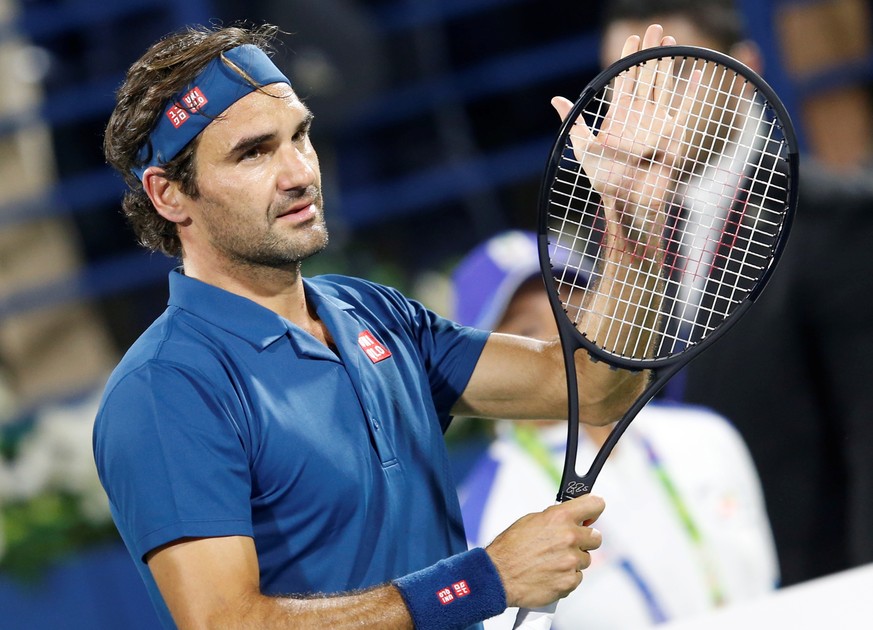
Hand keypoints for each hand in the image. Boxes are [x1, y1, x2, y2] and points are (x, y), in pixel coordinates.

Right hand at [485, 494, 604, 607]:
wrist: (499, 576)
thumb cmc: (510, 549)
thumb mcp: (531, 520)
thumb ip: (556, 518)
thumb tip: (570, 518)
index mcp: (560, 517)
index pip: (595, 505)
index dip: (593, 510)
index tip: (592, 513)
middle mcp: (569, 537)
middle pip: (595, 537)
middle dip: (584, 540)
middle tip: (569, 543)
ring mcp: (571, 561)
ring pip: (585, 559)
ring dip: (573, 560)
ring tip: (552, 561)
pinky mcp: (570, 581)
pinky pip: (577, 577)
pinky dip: (566, 577)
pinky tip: (550, 573)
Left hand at [552, 24, 699, 261]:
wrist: (628, 199)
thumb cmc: (606, 179)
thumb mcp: (583, 147)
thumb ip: (573, 121)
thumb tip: (556, 98)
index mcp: (618, 115)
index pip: (624, 79)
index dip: (627, 58)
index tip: (632, 38)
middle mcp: (638, 115)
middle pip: (645, 75)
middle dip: (649, 51)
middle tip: (654, 27)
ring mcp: (657, 122)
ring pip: (663, 84)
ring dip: (667, 62)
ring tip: (670, 40)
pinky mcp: (672, 133)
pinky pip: (685, 107)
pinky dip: (692, 90)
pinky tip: (698, 71)